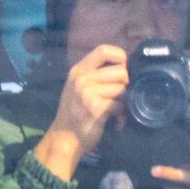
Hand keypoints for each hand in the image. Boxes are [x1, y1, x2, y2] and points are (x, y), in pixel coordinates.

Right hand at [35, 45, 127, 179]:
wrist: (65, 139)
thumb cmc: (74, 112)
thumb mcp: (77, 87)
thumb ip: (94, 75)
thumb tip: (123, 67)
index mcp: (78, 71)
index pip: (103, 50)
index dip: (120, 55)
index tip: (124, 66)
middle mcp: (82, 79)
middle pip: (120, 71)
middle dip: (125, 84)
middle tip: (118, 96)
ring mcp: (88, 93)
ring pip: (122, 88)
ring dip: (123, 101)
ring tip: (115, 110)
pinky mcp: (96, 108)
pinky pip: (120, 105)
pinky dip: (121, 116)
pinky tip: (115, 122)